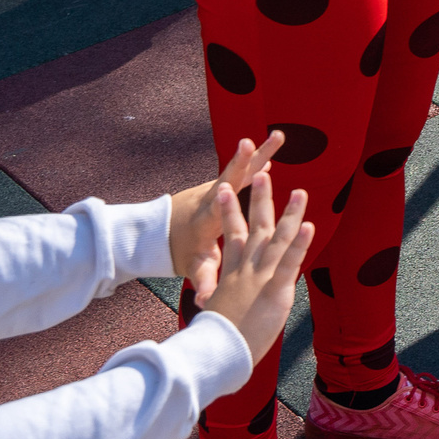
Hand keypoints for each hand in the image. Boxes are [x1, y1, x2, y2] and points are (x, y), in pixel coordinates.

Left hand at [168, 132, 283, 277]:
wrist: (161, 230)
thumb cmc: (180, 250)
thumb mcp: (193, 266)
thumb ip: (204, 281)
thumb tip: (205, 302)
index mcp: (206, 220)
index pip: (216, 208)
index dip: (224, 199)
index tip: (229, 187)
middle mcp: (211, 199)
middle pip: (228, 177)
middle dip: (239, 161)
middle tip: (248, 143)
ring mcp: (216, 188)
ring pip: (240, 168)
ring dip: (258, 153)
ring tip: (278, 136)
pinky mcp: (222, 184)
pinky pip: (242, 169)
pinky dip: (256, 160)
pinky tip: (271, 153)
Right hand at [189, 171, 314, 365]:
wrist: (215, 353)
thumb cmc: (216, 338)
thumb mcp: (218, 310)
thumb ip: (219, 298)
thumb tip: (209, 300)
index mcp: (232, 273)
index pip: (232, 235)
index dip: (229, 211)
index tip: (224, 188)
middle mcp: (246, 269)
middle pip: (254, 227)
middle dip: (258, 200)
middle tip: (262, 175)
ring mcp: (260, 277)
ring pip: (278, 239)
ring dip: (291, 213)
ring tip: (300, 191)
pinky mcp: (274, 290)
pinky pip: (289, 262)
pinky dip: (301, 244)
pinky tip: (310, 225)